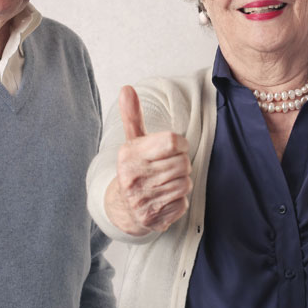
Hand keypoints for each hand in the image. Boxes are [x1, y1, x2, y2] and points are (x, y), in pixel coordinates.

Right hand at [104, 86, 192, 235]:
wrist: (122, 208)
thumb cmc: (135, 168)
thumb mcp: (133, 142)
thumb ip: (133, 116)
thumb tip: (127, 88)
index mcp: (129, 155)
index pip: (173, 142)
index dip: (181, 144)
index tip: (175, 148)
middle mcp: (133, 178)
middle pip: (183, 164)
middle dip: (181, 165)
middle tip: (168, 168)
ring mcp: (142, 200)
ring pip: (185, 184)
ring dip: (181, 182)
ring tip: (166, 182)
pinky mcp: (153, 218)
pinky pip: (182, 203)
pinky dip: (178, 201)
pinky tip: (164, 198)